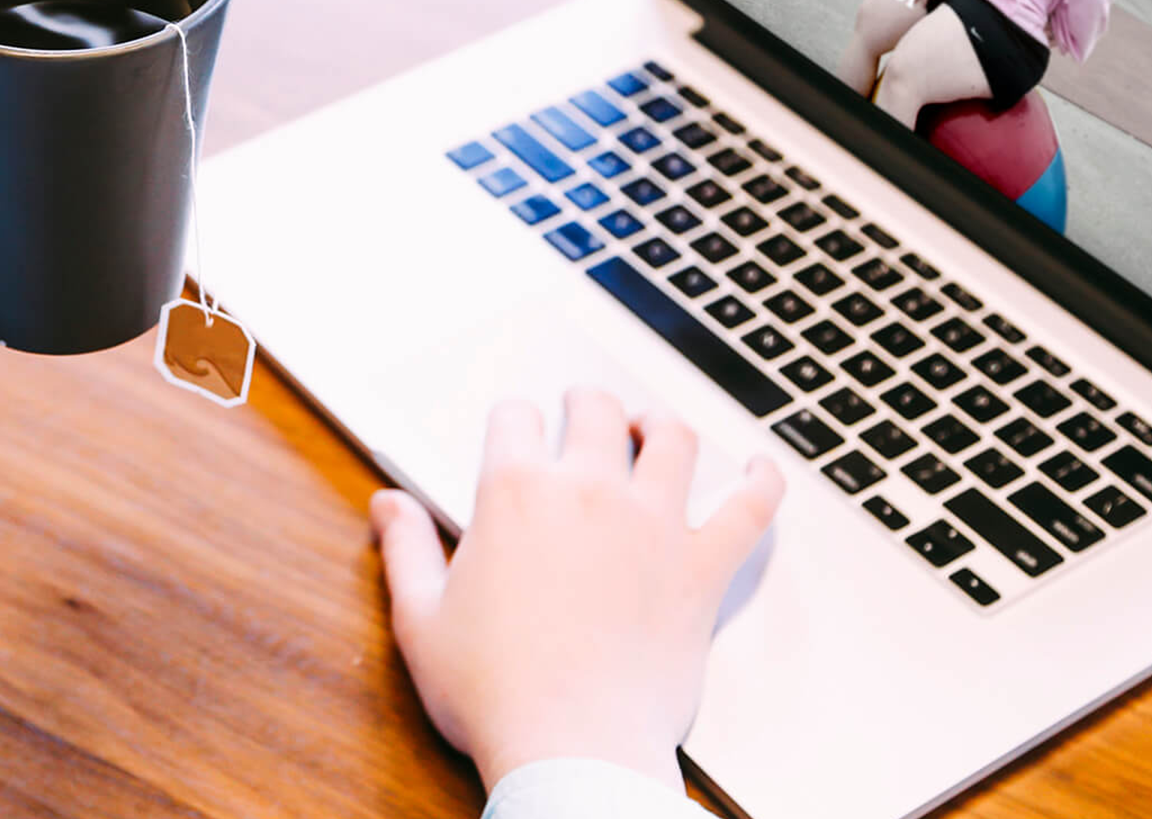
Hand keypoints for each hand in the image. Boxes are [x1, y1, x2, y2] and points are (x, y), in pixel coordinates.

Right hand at [370, 390, 783, 794]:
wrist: (572, 748)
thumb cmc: (494, 693)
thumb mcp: (421, 619)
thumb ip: (407, 549)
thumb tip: (387, 503)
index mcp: (515, 495)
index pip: (515, 419)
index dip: (514, 420)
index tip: (516, 430)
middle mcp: (588, 493)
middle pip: (596, 412)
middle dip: (586, 403)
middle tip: (584, 409)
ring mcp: (653, 525)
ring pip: (674, 440)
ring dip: (662, 424)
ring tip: (654, 427)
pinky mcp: (701, 567)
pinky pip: (749, 508)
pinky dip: (764, 481)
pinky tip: (763, 469)